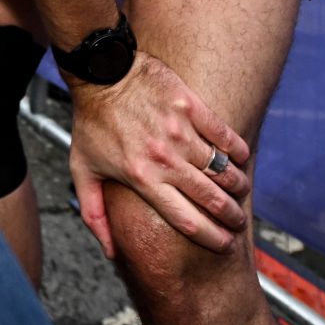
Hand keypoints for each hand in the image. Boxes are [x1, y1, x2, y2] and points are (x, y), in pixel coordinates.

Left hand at [68, 51, 252, 258]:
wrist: (101, 72)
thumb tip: (111, 252)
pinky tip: (241, 159)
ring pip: (222, 169)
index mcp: (143, 178)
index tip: (225, 244)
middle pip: (212, 199)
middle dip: (232, 217)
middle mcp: (165, 159)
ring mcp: (180, 132)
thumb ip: (94, 213)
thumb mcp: (82, 169)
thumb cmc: (92, 122)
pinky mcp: (190, 106)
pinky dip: (237, 150)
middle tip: (238, 221)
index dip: (212, 238)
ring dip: (237, 186)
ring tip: (241, 192)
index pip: (188, 221)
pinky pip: (224, 135)